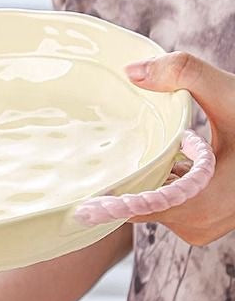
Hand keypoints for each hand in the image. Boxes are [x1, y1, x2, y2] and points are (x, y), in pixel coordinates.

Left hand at [125, 51, 234, 245]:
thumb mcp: (231, 96)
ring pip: (154, 206)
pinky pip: (168, 207)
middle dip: (132, 181)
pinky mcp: (202, 225)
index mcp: (203, 202)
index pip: (139, 210)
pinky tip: (176, 161)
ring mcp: (202, 228)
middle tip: (110, 160)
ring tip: (160, 154)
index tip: (81, 205)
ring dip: (150, 181)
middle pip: (142, 206)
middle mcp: (199, 224)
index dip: (111, 203)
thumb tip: (132, 72)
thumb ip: (186, 75)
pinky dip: (165, 186)